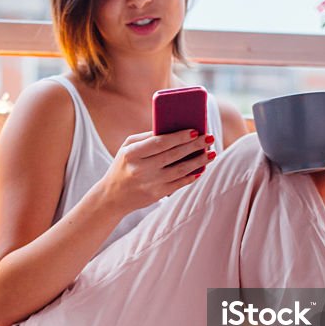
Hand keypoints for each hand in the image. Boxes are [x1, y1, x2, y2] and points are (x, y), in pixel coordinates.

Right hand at [98, 129, 215, 213]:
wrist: (113, 196)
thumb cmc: (123, 165)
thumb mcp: (127, 147)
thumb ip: (147, 137)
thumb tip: (174, 129)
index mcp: (132, 154)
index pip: (160, 143)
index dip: (179, 137)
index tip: (195, 130)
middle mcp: (141, 169)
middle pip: (173, 155)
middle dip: (194, 146)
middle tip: (209, 138)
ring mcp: (150, 183)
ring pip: (180, 170)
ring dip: (198, 161)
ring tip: (211, 153)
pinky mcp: (156, 195)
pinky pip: (179, 184)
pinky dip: (192, 176)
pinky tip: (201, 168)